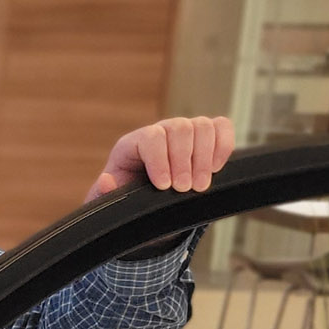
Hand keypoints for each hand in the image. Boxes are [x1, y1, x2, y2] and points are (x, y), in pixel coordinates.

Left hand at [87, 116, 235, 201]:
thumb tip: (106, 181)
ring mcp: (185, 132)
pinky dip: (224, 146)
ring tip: (200, 186)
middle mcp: (161, 132)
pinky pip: (222, 127)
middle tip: (185, 189)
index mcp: (133, 144)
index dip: (160, 160)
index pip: (151, 138)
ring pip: (202, 126)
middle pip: (180, 128)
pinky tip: (216, 169)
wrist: (148, 202)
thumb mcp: (113, 201)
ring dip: (205, 157)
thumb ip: (105, 194)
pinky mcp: (207, 137)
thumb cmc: (130, 198)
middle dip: (184, 161)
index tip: (165, 186)